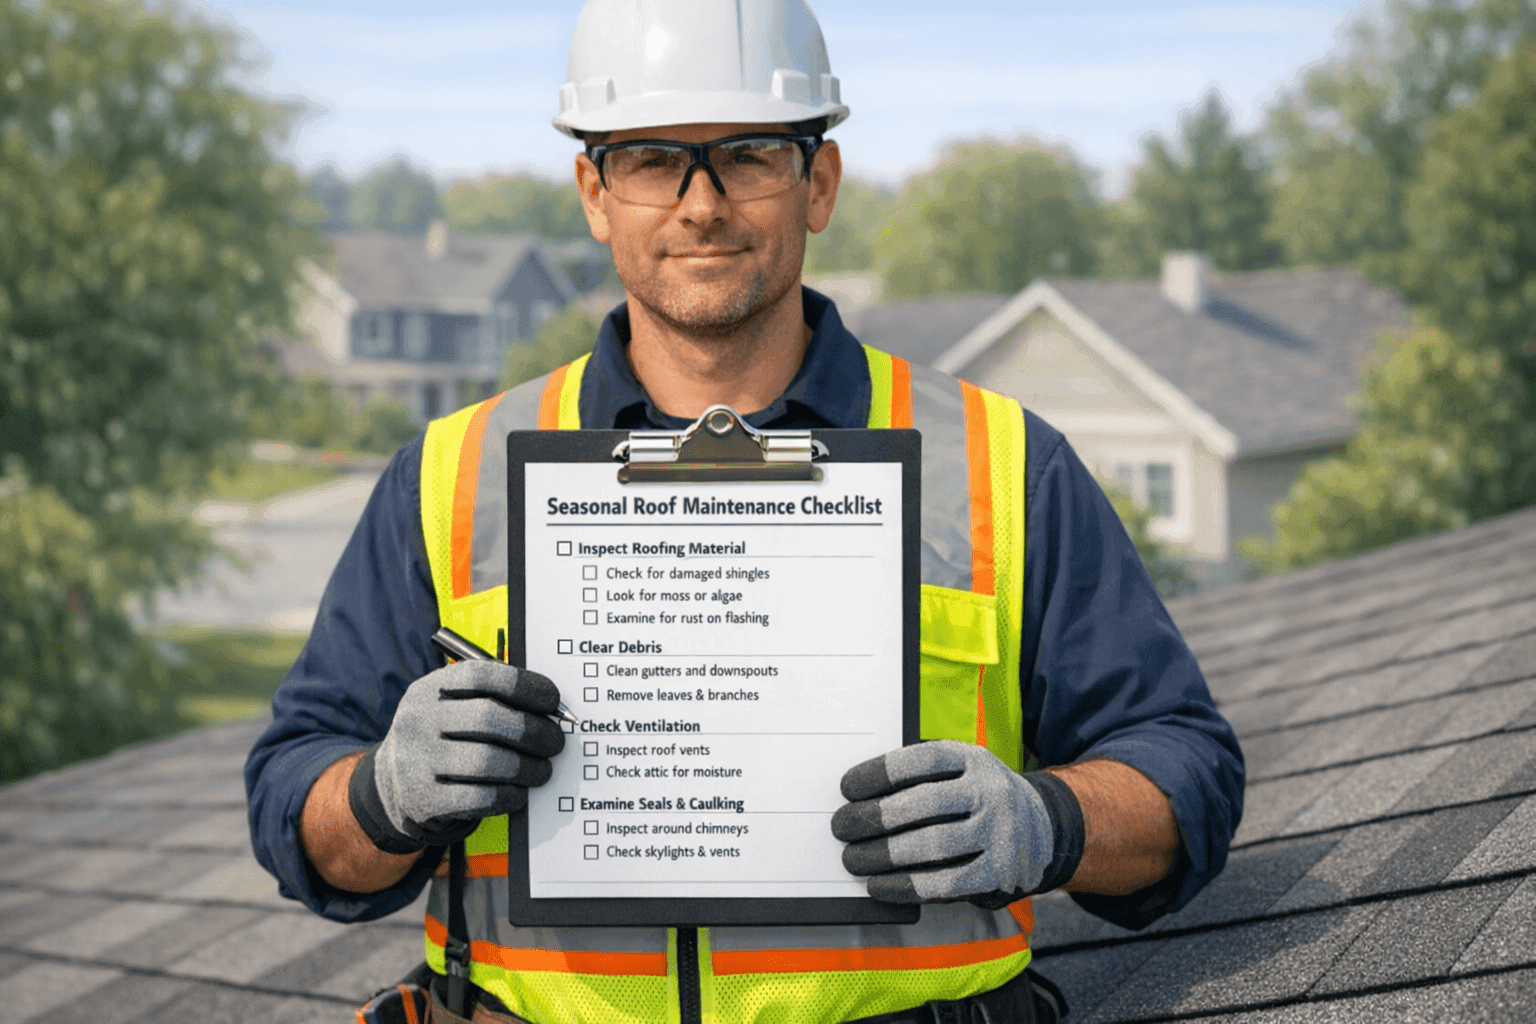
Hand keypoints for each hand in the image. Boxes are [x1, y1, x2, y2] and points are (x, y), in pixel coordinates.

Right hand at [348, 660, 565, 852]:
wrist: (392, 782)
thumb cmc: (442, 737)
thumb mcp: (453, 706)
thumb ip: (494, 700)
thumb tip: (552, 712)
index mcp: (432, 688)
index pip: (483, 675)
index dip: (526, 685)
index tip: (554, 701)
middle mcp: (419, 719)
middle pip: (490, 718)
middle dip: (534, 732)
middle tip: (555, 742)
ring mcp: (417, 760)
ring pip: (488, 761)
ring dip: (527, 768)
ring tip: (542, 770)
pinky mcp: (423, 799)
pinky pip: (479, 797)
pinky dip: (509, 795)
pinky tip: (518, 792)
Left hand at [831, 740, 1054, 908]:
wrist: (1041, 828)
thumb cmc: (976, 798)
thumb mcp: (960, 771)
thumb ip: (920, 778)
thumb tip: (859, 799)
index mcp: (973, 759)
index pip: (922, 760)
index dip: (880, 773)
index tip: (846, 787)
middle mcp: (990, 792)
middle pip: (924, 804)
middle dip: (874, 817)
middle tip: (841, 827)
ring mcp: (998, 833)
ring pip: (933, 846)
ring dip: (884, 856)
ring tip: (852, 859)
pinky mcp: (999, 873)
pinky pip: (946, 884)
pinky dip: (906, 887)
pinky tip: (878, 886)